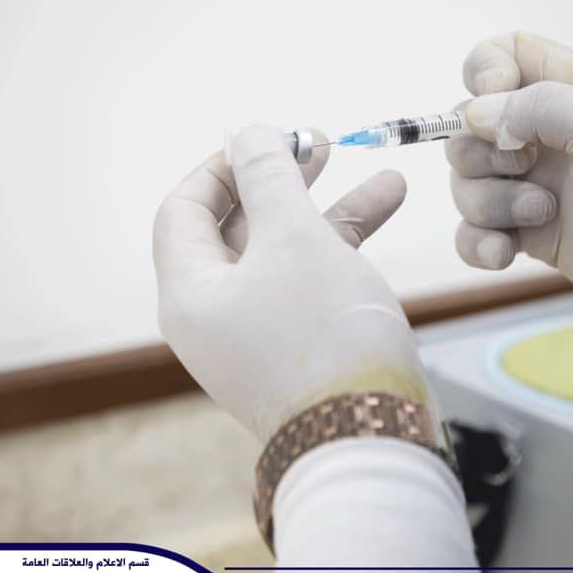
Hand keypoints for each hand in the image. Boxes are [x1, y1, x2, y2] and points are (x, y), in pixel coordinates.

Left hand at [153, 127, 428, 440]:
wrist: (368, 441)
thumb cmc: (323, 337)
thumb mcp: (294, 239)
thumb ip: (269, 177)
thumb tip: (247, 131)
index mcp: (190, 292)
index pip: (185, 211)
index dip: (223, 166)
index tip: (267, 137)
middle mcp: (215, 315)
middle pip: (238, 229)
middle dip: (281, 182)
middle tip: (320, 145)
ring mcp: (257, 335)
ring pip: (285, 255)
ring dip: (329, 212)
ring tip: (382, 178)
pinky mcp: (299, 349)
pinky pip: (310, 285)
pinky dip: (343, 250)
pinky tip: (387, 215)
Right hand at [447, 31, 572, 329]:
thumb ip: (541, 108)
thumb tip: (475, 114)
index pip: (507, 54)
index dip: (484, 71)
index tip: (491, 103)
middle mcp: (550, 134)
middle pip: (471, 125)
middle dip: (477, 151)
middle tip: (523, 168)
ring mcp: (538, 185)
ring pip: (468, 182)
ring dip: (488, 202)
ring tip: (541, 216)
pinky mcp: (533, 235)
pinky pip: (475, 233)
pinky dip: (477, 244)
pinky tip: (504, 254)